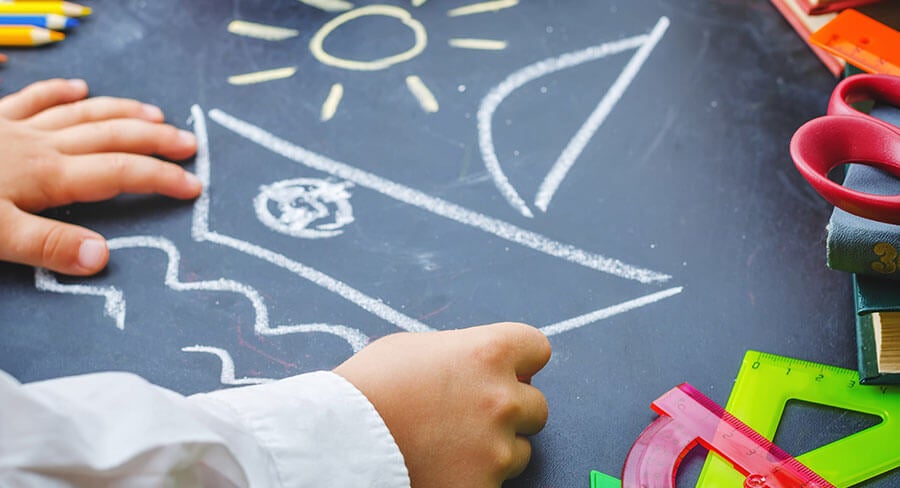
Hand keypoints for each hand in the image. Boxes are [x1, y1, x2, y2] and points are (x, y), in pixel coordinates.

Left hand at [0, 78, 200, 274]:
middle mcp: (42, 145)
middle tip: (189, 142)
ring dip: (122, 113)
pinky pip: (34, 98)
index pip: (119, 174)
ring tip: (155, 114)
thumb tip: (104, 255)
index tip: (193, 186)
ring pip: (82, 114)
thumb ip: (50, 246)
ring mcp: (17, 127)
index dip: (161, 178)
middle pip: (111, 136)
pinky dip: (58, 92)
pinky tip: (79, 87)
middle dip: (155, 139)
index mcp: (49, 176)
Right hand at [334, 322, 551, 487]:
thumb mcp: (413, 349)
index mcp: (487, 352)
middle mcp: (501, 398)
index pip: (537, 348)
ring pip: (521, 450)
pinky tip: (442, 469)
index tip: (505, 373)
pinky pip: (496, 483)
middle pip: (536, 405)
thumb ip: (459, 353)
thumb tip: (480, 366)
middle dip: (510, 410)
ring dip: (496, 449)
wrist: (338, 445)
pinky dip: (475, 479)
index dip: (521, 361)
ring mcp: (496, 448)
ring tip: (450, 448)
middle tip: (471, 418)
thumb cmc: (368, 388)